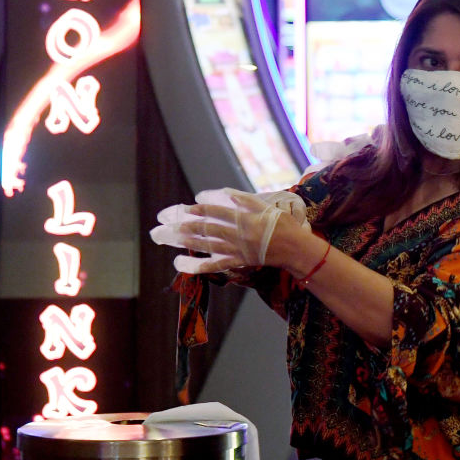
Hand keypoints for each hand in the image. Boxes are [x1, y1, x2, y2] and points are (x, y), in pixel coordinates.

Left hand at [150, 188, 308, 273]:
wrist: (294, 249)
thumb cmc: (282, 225)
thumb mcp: (266, 206)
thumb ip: (245, 200)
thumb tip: (225, 193)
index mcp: (244, 219)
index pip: (216, 212)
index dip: (200, 209)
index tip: (188, 206)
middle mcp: (237, 234)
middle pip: (206, 229)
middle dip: (184, 224)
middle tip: (165, 222)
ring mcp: (236, 250)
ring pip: (206, 245)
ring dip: (185, 241)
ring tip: (167, 237)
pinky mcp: (237, 262)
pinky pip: (214, 265)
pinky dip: (197, 266)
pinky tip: (181, 264)